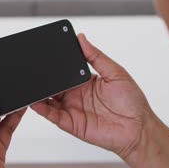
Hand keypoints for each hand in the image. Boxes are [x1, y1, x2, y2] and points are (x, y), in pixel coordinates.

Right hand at [31, 34, 155, 159]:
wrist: (139, 129)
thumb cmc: (132, 102)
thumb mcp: (116, 72)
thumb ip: (96, 56)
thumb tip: (82, 38)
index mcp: (86, 81)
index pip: (65, 71)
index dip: (55, 65)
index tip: (45, 55)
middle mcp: (77, 95)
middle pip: (54, 86)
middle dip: (44, 79)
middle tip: (34, 71)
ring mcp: (73, 110)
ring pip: (50, 100)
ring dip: (39, 94)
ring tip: (30, 86)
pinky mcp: (72, 124)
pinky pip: (54, 116)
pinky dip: (43, 110)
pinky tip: (36, 103)